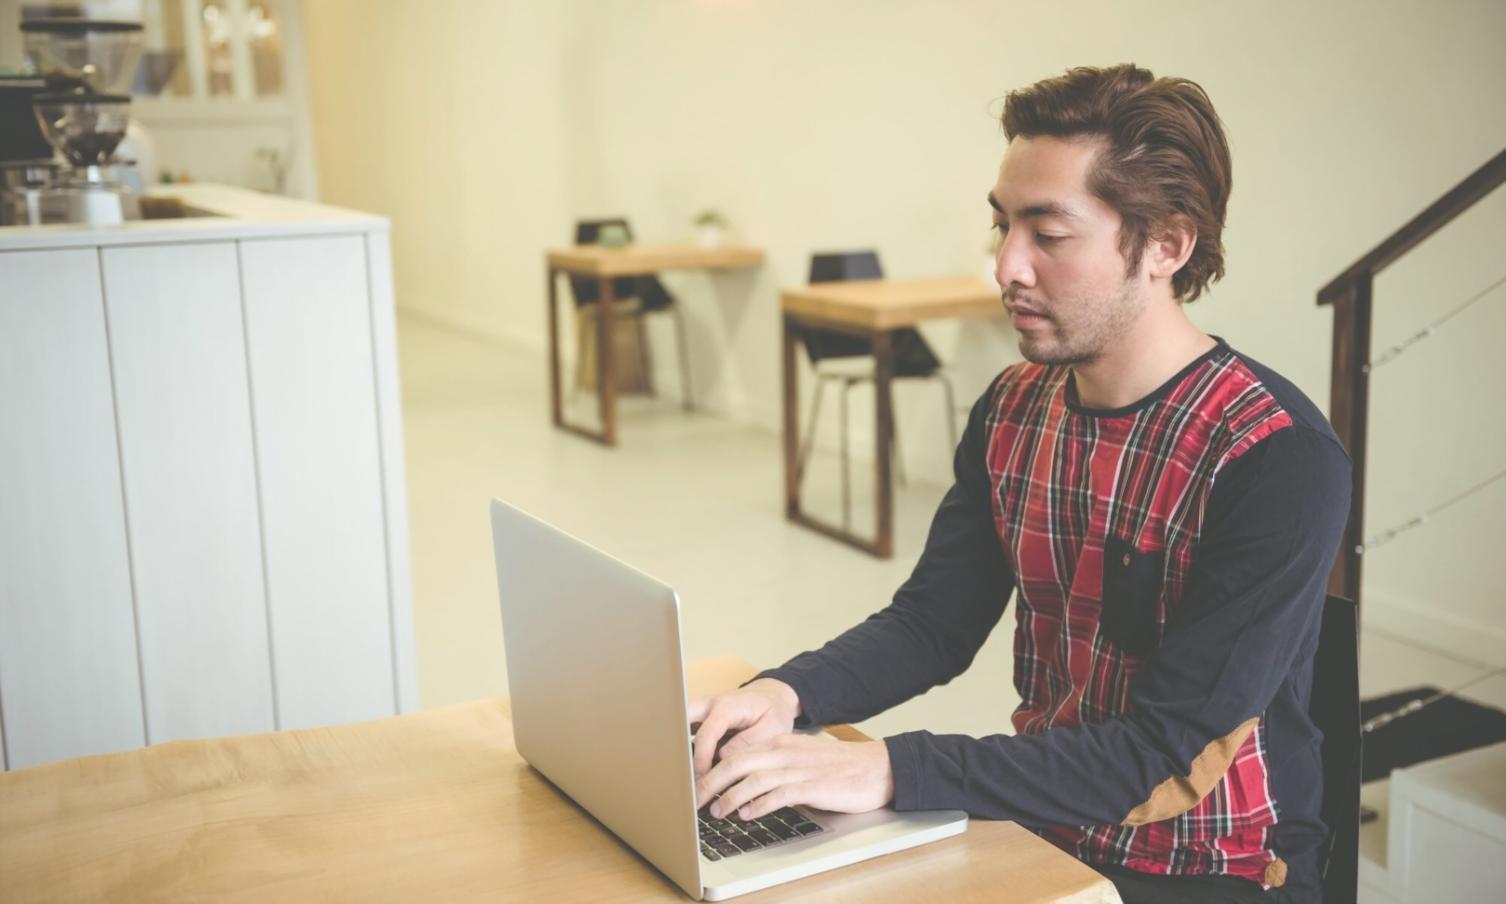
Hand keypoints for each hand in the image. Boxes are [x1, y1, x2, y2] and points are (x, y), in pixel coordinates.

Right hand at [688, 678, 801, 778]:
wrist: (773, 696)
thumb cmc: (774, 711)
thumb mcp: (772, 727)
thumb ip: (749, 741)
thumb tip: (723, 757)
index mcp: (728, 707)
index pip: (707, 733)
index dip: (701, 758)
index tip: (700, 778)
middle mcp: (710, 705)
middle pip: (681, 719)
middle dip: (675, 743)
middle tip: (679, 771)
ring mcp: (704, 710)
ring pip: (680, 723)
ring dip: (678, 745)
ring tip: (681, 772)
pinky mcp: (703, 718)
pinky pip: (686, 729)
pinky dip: (684, 744)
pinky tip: (687, 765)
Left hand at [696, 733, 894, 819]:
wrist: (876, 768)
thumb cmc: (839, 767)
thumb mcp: (802, 759)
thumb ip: (776, 768)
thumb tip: (746, 790)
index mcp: (780, 742)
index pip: (736, 753)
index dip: (712, 769)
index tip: (697, 785)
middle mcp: (785, 752)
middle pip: (736, 763)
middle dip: (711, 782)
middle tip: (694, 799)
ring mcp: (798, 768)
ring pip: (752, 779)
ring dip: (729, 796)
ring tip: (715, 811)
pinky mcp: (811, 786)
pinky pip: (777, 794)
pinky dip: (757, 805)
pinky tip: (746, 814)